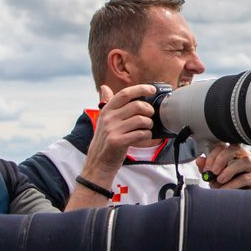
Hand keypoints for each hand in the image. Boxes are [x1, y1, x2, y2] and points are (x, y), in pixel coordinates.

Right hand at [76, 84, 157, 199]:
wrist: (98, 162)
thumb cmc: (105, 140)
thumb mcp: (102, 119)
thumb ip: (107, 103)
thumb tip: (104, 87)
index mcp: (107, 109)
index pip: (125, 94)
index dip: (140, 89)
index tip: (152, 89)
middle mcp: (109, 118)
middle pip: (137, 106)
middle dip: (149, 110)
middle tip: (150, 115)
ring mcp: (113, 130)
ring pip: (141, 120)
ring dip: (149, 124)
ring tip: (147, 127)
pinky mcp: (118, 141)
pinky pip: (140, 134)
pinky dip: (147, 135)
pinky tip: (144, 136)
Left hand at [196, 143, 250, 189]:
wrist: (244, 202)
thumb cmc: (231, 186)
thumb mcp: (216, 177)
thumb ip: (208, 169)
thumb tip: (199, 160)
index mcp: (233, 153)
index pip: (223, 146)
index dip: (213, 156)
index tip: (206, 169)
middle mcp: (245, 156)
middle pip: (235, 148)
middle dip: (221, 159)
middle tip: (213, 171)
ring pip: (244, 161)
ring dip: (229, 171)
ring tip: (220, 180)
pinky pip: (247, 178)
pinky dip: (234, 184)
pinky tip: (227, 190)